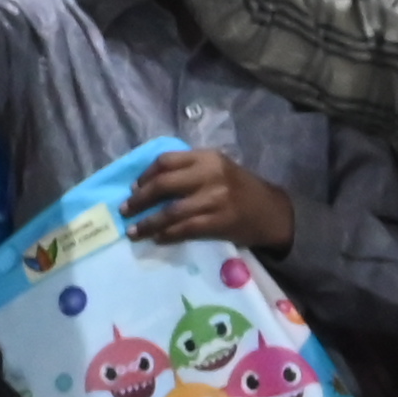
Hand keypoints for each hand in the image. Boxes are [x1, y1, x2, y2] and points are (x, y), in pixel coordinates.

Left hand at [126, 148, 294, 255]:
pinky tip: (157, 239)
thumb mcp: (218, 169)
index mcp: (207, 158)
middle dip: (139, 199)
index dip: (145, 175)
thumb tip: (149, 184)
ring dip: (147, 223)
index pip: (166, 161)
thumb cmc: (241, 190)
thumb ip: (190, 171)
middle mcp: (210, 175)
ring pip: (171, 211)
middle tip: (125, 210)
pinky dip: (167, 234)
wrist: (273, 212)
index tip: (133, 188)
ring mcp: (215, 199)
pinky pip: (185, 229)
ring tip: (133, 231)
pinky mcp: (219, 222)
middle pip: (163, 185)